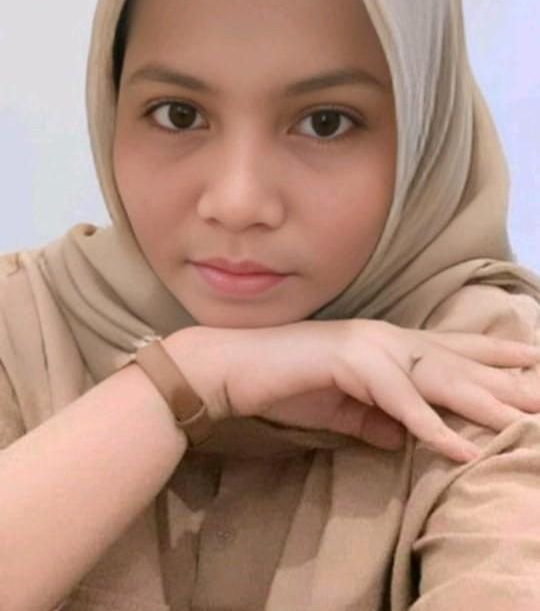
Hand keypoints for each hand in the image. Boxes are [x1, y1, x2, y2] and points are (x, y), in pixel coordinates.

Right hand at [166, 319, 539, 462]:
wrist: (234, 367)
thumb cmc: (285, 383)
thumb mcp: (342, 408)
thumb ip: (377, 420)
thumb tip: (406, 439)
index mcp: (386, 344)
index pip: (450, 348)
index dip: (493, 353)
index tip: (532, 359)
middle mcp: (385, 338)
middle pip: (457, 360)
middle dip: (505, 377)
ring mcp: (369, 347)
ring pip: (438, 375)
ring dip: (483, 399)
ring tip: (524, 418)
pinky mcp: (349, 364)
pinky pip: (398, 401)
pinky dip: (430, 424)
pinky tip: (460, 447)